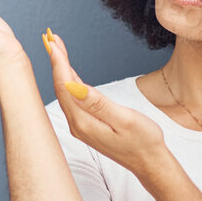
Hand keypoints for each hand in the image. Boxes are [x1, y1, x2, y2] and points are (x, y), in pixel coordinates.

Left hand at [42, 29, 169, 177]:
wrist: (150, 163)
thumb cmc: (143, 141)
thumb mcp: (124, 119)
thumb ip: (98, 103)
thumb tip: (73, 86)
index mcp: (83, 121)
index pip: (65, 86)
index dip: (59, 62)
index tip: (53, 41)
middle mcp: (77, 124)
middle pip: (61, 87)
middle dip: (56, 61)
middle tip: (51, 37)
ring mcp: (81, 125)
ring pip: (66, 92)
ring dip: (62, 69)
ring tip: (57, 47)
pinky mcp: (87, 125)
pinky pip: (74, 98)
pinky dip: (70, 80)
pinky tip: (69, 70)